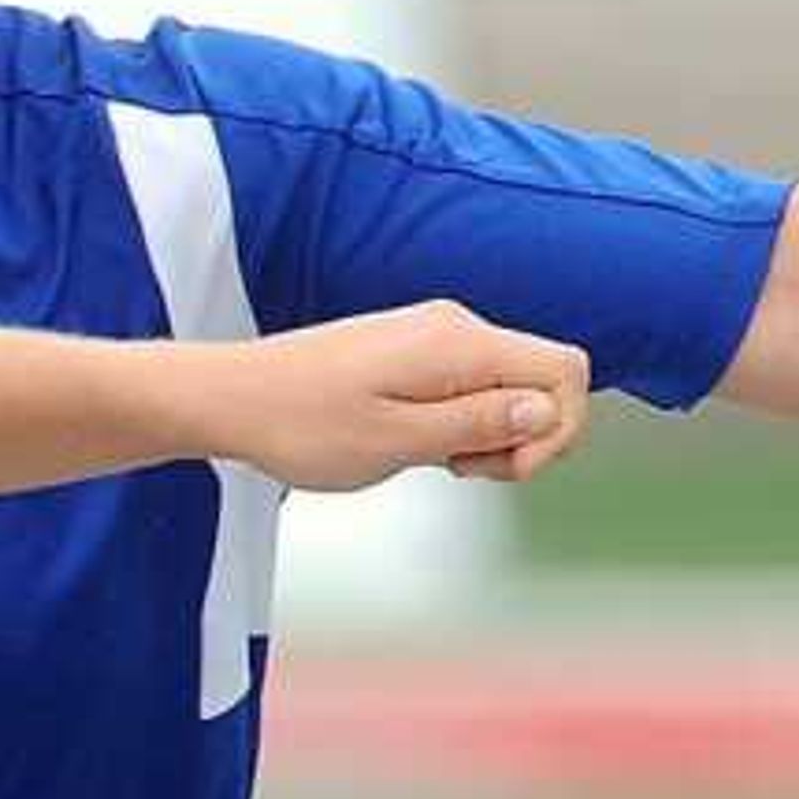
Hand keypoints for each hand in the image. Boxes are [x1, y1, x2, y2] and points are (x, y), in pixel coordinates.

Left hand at [217, 304, 589, 493]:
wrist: (231, 399)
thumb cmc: (299, 424)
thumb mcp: (395, 440)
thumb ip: (477, 424)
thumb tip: (544, 412)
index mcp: (460, 344)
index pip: (567, 370)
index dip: (560, 429)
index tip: (507, 470)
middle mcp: (456, 328)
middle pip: (542, 380)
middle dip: (523, 437)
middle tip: (459, 470)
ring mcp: (434, 337)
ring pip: (505, 388)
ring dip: (486, 436)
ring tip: (428, 459)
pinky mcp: (412, 353)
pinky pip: (468, 388)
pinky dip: (457, 425)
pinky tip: (414, 445)